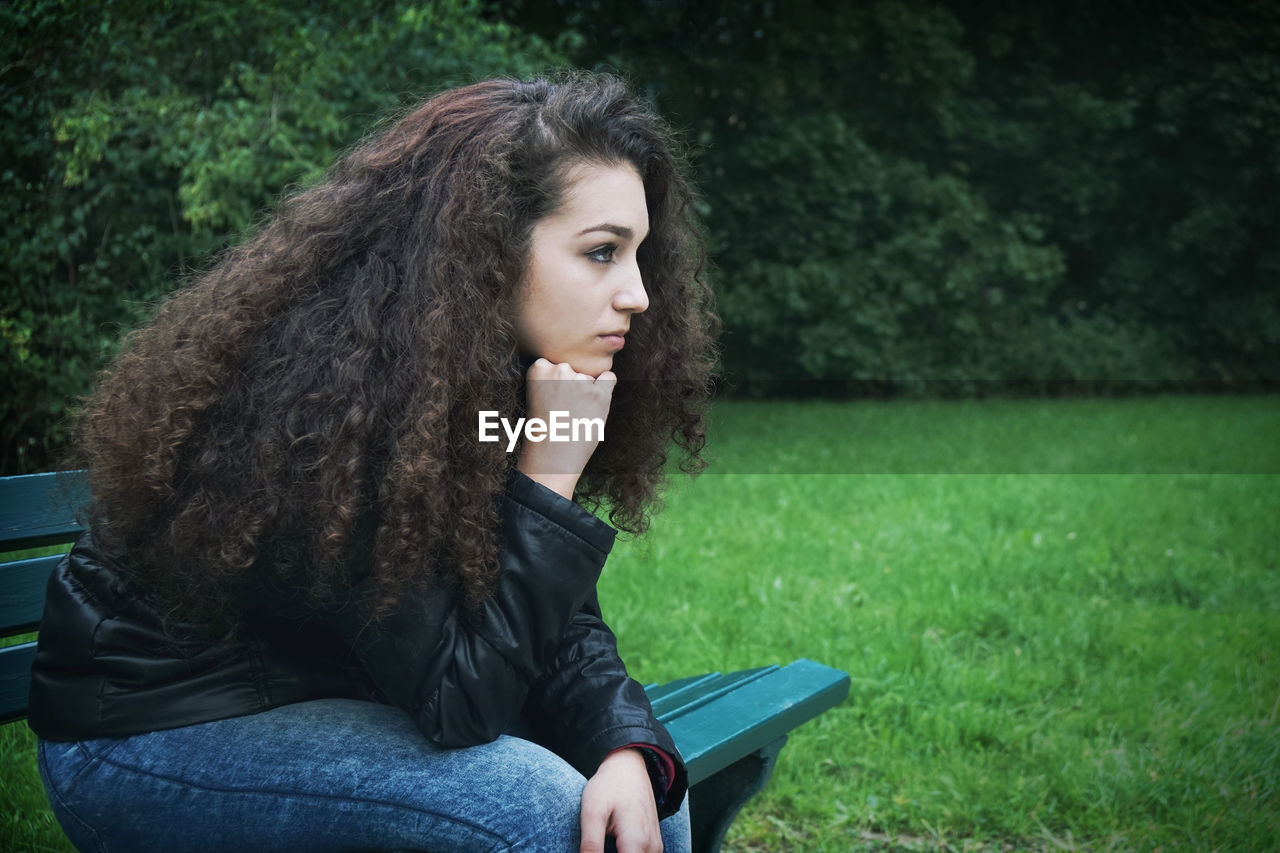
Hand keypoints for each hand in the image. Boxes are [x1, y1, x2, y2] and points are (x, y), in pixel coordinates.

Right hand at [517, 358, 615, 499]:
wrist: (553, 454)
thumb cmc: (546, 426)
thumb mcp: (539, 393)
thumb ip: (553, 374)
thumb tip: (579, 363)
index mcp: (539, 367)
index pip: (556, 362)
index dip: (557, 381)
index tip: (552, 398)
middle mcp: (559, 369)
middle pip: (575, 367)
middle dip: (573, 383)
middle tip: (564, 408)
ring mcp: (580, 380)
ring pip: (590, 375)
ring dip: (588, 390)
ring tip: (575, 413)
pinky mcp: (599, 393)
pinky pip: (609, 378)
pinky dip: (606, 388)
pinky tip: (594, 404)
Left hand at [580, 748, 661, 852]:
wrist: (629, 766)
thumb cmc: (609, 785)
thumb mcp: (592, 813)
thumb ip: (590, 846)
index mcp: (636, 843)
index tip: (591, 852)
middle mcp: (652, 849)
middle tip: (594, 847)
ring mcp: (655, 848)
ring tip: (602, 843)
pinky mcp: (654, 846)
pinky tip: (611, 846)